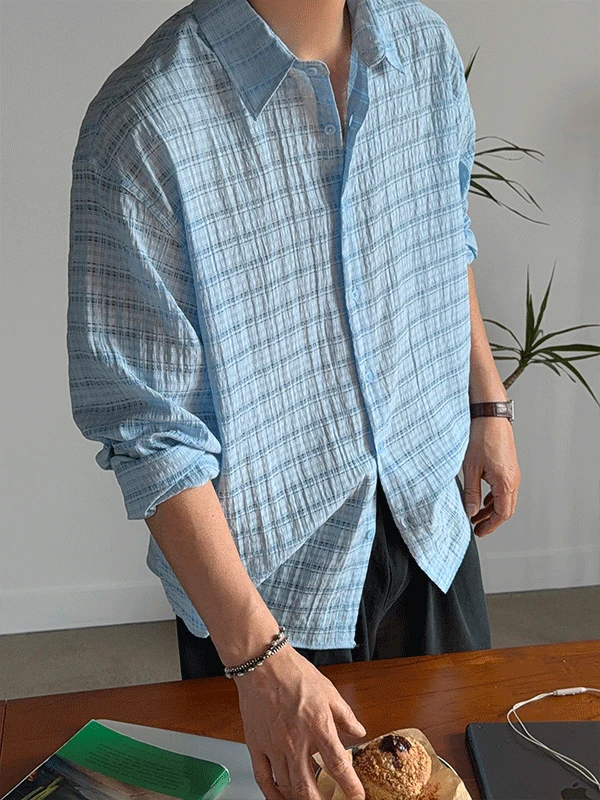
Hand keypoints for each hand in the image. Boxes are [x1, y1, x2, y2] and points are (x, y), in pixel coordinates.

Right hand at [234, 644, 366, 799]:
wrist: (263, 664)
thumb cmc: (294, 674)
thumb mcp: (329, 691)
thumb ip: (345, 715)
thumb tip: (358, 731)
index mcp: (318, 726)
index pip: (338, 766)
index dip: (351, 787)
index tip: (357, 797)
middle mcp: (296, 742)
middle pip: (308, 789)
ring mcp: (274, 747)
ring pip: (287, 788)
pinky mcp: (256, 746)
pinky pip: (264, 780)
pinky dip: (273, 795)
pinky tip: (281, 799)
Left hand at [461, 416, 520, 536]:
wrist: (490, 415)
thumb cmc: (481, 437)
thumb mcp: (470, 468)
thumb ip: (471, 492)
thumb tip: (471, 511)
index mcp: (505, 482)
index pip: (502, 513)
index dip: (490, 526)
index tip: (478, 531)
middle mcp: (513, 478)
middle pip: (506, 509)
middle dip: (491, 520)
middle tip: (477, 526)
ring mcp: (513, 472)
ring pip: (505, 499)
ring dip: (491, 509)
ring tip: (476, 514)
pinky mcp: (509, 466)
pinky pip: (504, 488)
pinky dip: (494, 497)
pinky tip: (483, 498)